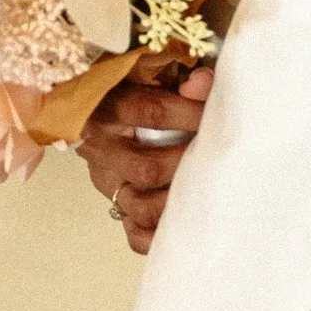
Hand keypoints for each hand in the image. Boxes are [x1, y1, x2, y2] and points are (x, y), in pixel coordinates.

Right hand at [78, 62, 213, 254]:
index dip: (189, 114)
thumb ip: (176, 80)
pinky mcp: (116, 206)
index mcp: (106, 107)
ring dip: (177, 201)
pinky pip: (136, 235)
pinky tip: (182, 221)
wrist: (95, 113)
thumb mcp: (147, 76)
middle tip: (212, 157)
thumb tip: (205, 83)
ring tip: (202, 188)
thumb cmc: (131, 90)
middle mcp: (101, 148)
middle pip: (146, 169)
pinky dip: (162, 235)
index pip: (149, 112)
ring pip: (141, 206)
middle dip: (186, 165)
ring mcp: (108, 182)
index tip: (215, 113)